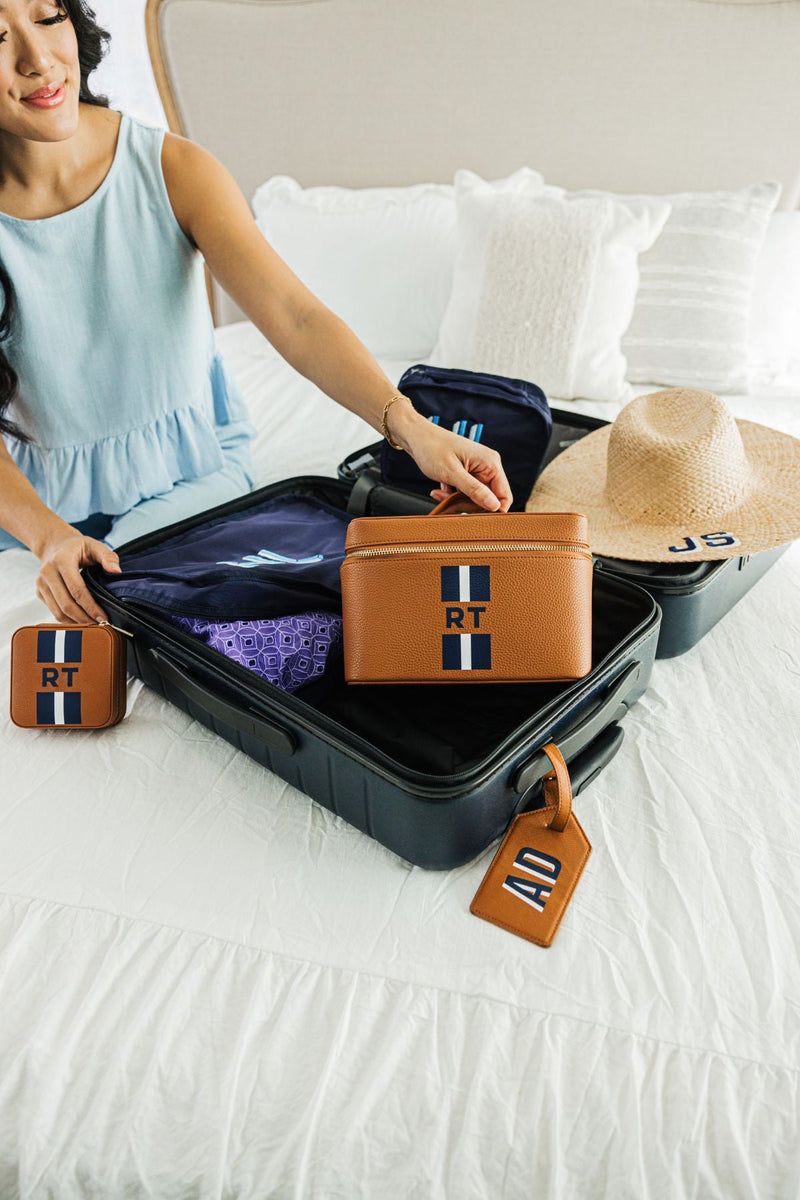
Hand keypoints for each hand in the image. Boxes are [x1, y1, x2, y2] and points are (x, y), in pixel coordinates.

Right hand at [36, 530, 121, 623]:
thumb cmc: (78, 547)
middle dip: (84, 618)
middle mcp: (47, 572)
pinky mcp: (39, 592)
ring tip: (92, 626)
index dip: (90, 606)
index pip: (76, 589)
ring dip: (75, 622)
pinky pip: (53, 611)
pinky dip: (67, 619)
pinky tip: (81, 621)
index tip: (103, 617)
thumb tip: (116, 571)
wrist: (55, 545)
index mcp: (61, 560)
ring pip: (57, 611)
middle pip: (66, 604)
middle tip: (100, 625)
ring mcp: (41, 583)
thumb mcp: (95, 546)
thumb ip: (108, 557)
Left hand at [391, 405, 512, 511]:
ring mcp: (478, 469)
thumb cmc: (431, 448)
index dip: (493, 509)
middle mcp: (487, 466)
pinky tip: (441, 489)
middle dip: (468, 505)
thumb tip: (494, 506)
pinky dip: (453, 495)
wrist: (416, 436)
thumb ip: (474, 490)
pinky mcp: (468, 473)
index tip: (474, 515)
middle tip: (449, 502)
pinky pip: (466, 492)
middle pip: (489, 499)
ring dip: (458, 500)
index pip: (504, 496)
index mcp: (490, 463)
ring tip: (441, 493)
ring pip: (475, 498)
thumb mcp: (452, 473)